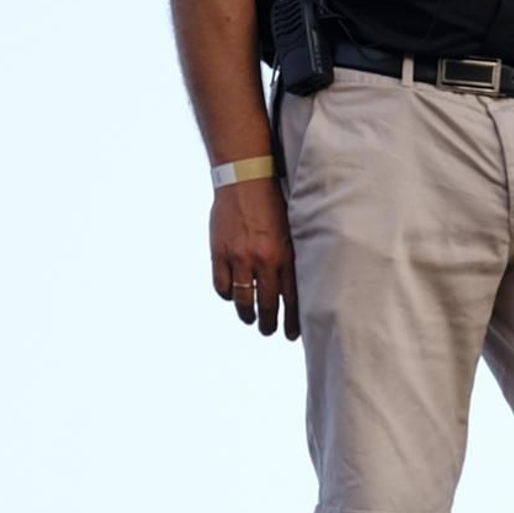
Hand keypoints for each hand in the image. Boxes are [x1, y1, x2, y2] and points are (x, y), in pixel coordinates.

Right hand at [211, 178, 299, 339]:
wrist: (244, 178)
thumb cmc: (272, 201)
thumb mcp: (291, 228)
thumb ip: (290, 255)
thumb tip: (294, 284)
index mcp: (285, 254)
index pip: (292, 298)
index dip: (292, 321)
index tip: (292, 334)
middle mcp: (263, 260)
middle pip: (267, 304)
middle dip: (268, 323)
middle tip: (268, 330)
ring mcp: (239, 258)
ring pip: (242, 300)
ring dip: (247, 315)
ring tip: (250, 319)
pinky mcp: (219, 253)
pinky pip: (221, 286)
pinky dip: (226, 295)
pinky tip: (231, 296)